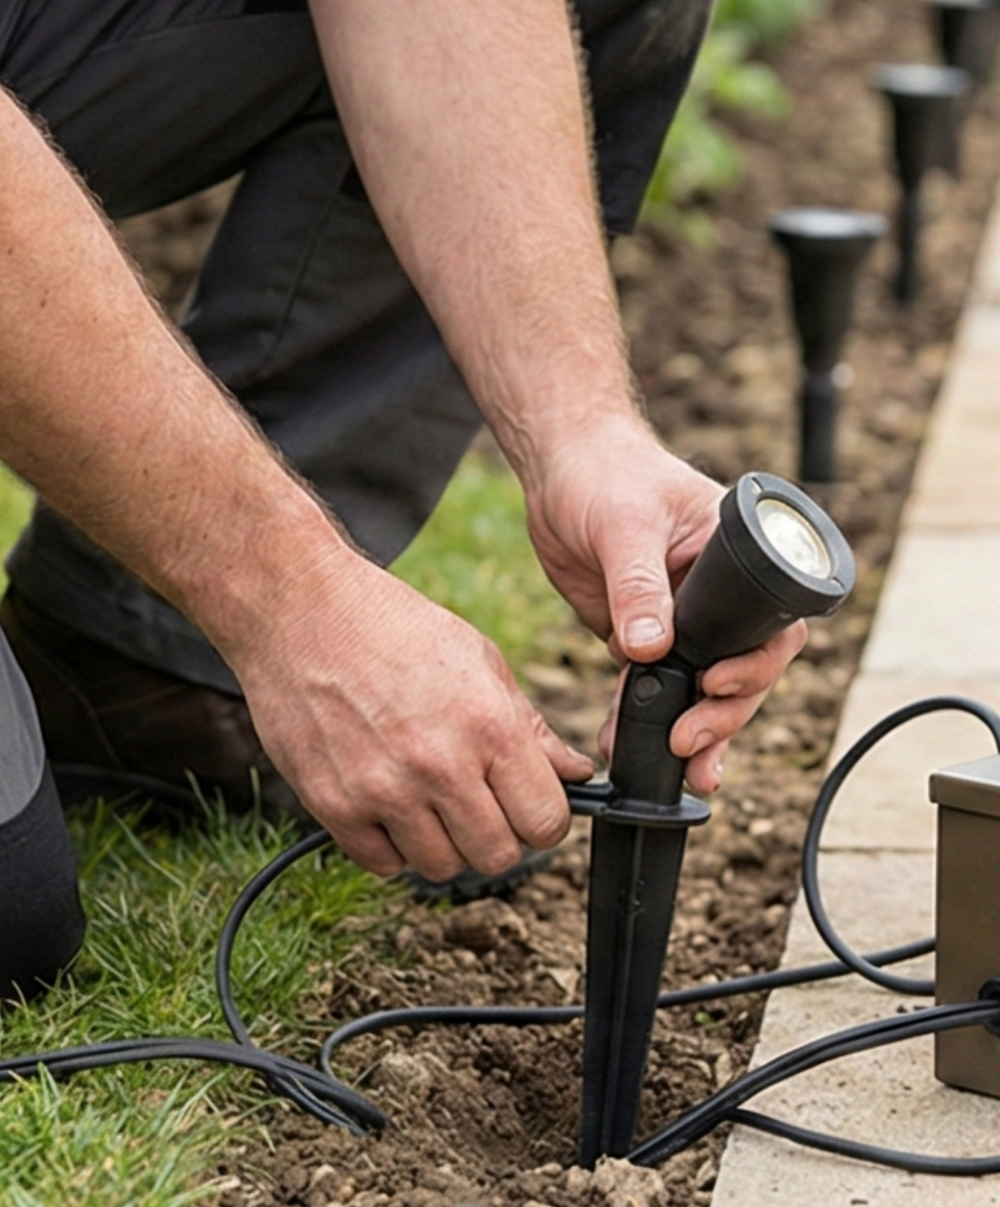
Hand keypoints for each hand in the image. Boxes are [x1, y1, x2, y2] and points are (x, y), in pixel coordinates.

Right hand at [232, 549, 592, 879]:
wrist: (302, 610)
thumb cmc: (394, 627)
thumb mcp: (480, 660)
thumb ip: (531, 727)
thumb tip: (575, 772)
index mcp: (488, 726)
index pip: (546, 822)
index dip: (544, 819)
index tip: (530, 805)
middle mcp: (439, 766)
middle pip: (497, 857)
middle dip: (498, 835)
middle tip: (479, 801)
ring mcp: (383, 791)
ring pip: (441, 868)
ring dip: (444, 842)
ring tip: (430, 797)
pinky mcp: (333, 806)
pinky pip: (383, 865)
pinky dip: (393, 845)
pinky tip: (391, 803)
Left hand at [524, 414, 806, 792]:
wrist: (557, 471)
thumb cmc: (603, 473)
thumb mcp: (623, 525)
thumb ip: (638, 586)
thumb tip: (650, 650)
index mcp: (736, 555)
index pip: (770, 621)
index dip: (755, 664)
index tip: (717, 684)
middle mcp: (718, 592)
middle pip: (744, 666)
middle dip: (725, 711)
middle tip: (692, 741)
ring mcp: (682, 617)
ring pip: (702, 684)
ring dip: (695, 727)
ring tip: (685, 766)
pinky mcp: (642, 634)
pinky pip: (655, 684)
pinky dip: (647, 717)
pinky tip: (634, 747)